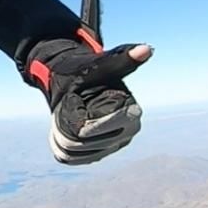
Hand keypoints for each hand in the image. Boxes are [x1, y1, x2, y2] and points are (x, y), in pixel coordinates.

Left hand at [27, 37, 151, 164]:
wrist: (72, 80)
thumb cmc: (86, 70)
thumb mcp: (101, 65)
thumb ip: (122, 60)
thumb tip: (147, 48)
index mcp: (132, 115)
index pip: (95, 130)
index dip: (81, 119)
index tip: (77, 100)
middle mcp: (126, 133)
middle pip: (84, 143)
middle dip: (69, 125)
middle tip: (67, 105)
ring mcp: (112, 145)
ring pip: (75, 152)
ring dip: (62, 133)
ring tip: (64, 115)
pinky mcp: (98, 153)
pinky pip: (70, 158)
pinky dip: (60, 144)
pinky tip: (63, 129)